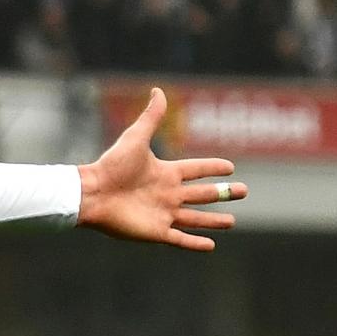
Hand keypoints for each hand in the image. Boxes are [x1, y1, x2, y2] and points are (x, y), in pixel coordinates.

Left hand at [75, 87, 245, 251]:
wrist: (92, 193)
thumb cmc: (112, 165)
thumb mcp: (136, 138)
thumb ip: (150, 117)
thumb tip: (157, 90)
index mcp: (166, 173)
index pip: (196, 170)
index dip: (213, 168)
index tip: (231, 167)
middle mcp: (167, 194)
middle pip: (202, 194)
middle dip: (223, 194)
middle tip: (244, 191)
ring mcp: (163, 214)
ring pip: (195, 218)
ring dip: (213, 221)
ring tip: (232, 222)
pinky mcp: (156, 232)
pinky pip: (180, 239)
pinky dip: (195, 243)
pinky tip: (211, 245)